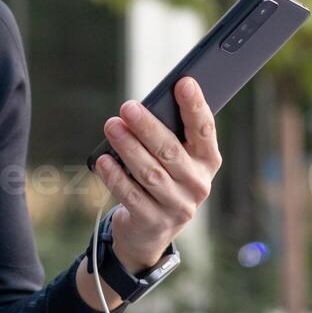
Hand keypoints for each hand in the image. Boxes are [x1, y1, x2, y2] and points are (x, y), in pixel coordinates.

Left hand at [93, 76, 222, 272]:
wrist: (150, 230)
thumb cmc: (162, 178)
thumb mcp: (173, 158)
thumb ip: (168, 134)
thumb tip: (144, 105)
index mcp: (207, 161)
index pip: (204, 130)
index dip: (194, 106)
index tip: (182, 82)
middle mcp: (197, 184)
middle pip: (171, 152)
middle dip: (148, 127)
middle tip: (127, 107)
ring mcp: (177, 206)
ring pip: (150, 173)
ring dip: (128, 147)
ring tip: (111, 126)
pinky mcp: (153, 222)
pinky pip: (131, 195)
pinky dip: (116, 176)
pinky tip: (104, 160)